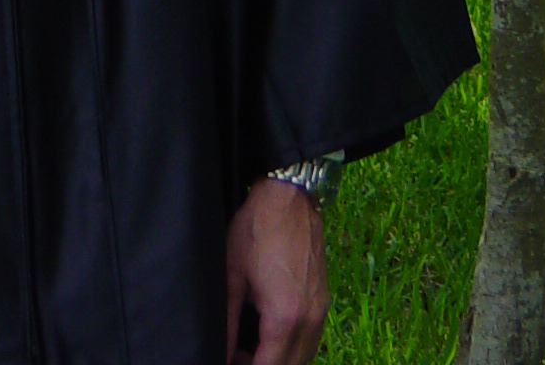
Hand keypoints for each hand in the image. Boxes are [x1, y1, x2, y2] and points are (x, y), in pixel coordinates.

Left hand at [225, 177, 328, 364]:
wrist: (290, 195)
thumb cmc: (257, 229)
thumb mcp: (233, 274)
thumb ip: (227, 319)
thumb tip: (220, 349)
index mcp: (285, 317)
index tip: (229, 362)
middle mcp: (309, 321)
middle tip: (235, 355)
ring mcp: (321, 311)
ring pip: (303, 358)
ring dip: (279, 360)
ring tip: (249, 349)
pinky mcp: (323, 301)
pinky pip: (310, 340)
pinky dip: (292, 348)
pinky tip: (270, 336)